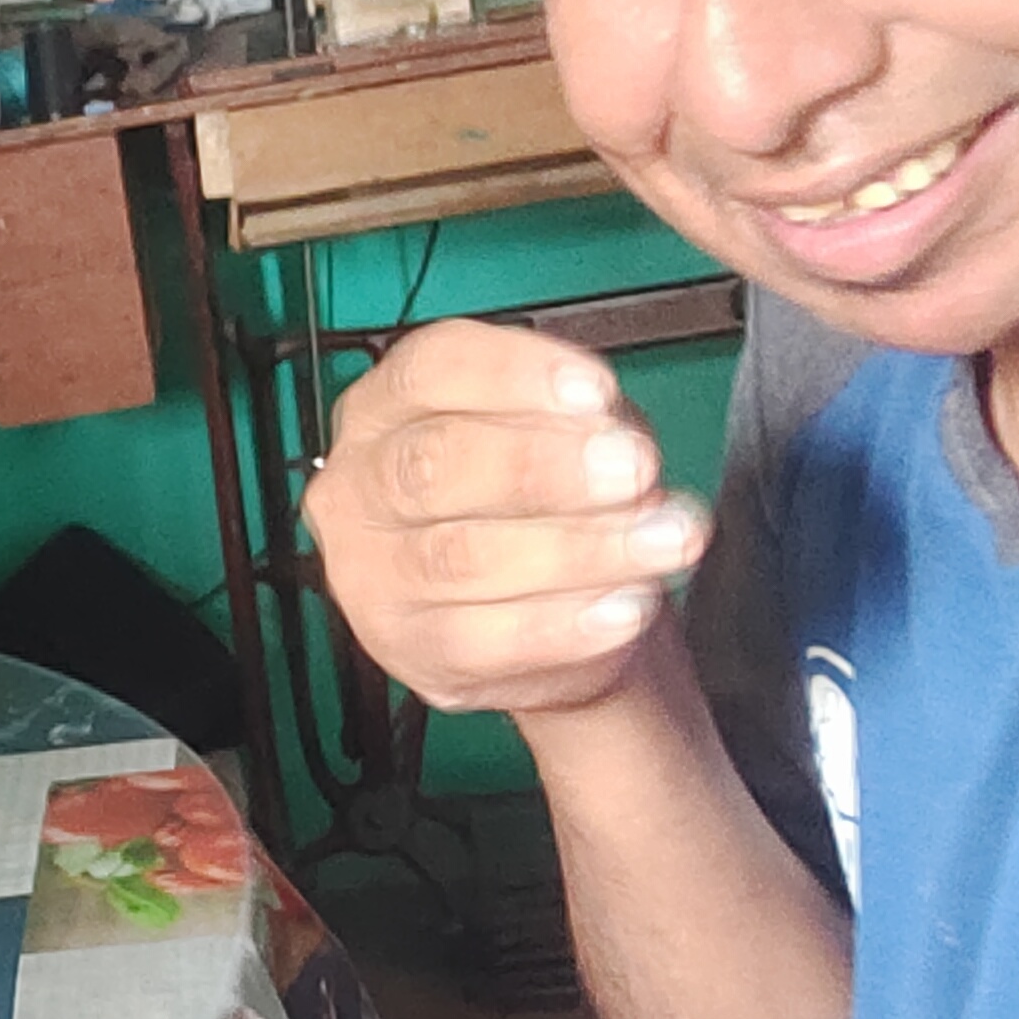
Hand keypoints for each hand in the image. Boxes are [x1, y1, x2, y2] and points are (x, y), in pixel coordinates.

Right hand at [313, 321, 706, 719]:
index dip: (514, 375)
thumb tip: (603, 429)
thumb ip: (577, 420)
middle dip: (544, 466)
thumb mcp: (566, 433)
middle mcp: (361, 484)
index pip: (429, 370)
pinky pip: (478, 639)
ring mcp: (370, 572)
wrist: (550, 613)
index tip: (596, 393)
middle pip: (434, 463)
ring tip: (658, 543)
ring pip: (461, 557)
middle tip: (631, 471)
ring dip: (576, 549)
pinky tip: (619, 608)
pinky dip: (560, 625)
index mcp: (387, 407)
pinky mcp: (404, 648)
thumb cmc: (544, 503)